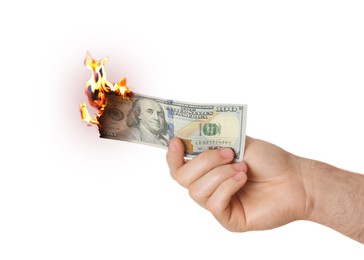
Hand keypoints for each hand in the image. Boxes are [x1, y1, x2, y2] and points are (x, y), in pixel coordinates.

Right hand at [166, 136, 310, 231]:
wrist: (295, 179)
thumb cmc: (269, 160)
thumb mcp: (238, 142)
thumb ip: (213, 141)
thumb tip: (190, 137)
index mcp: (208, 168)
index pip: (179, 166)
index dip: (173, 155)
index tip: (177, 141)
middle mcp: (209, 185)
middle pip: (182, 178)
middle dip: (203, 162)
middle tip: (227, 153)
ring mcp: (217, 202)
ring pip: (196, 191)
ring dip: (219, 174)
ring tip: (242, 168)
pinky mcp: (228, 218)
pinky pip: (214, 203)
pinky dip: (227, 187)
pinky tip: (243, 179)